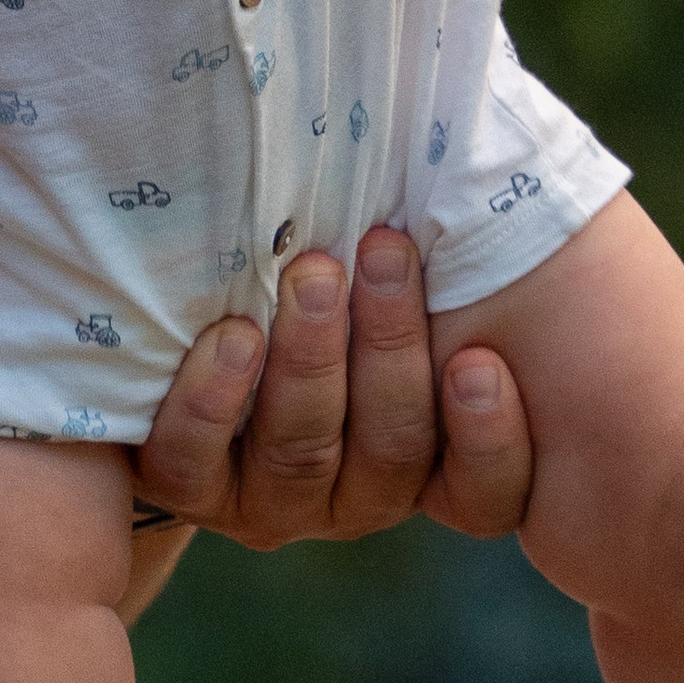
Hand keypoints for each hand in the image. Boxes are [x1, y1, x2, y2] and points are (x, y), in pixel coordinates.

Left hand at [124, 227, 532, 547]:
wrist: (194, 330)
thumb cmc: (335, 284)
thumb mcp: (406, 278)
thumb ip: (455, 265)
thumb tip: (483, 180)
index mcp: (433, 463)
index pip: (488, 491)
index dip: (490, 441)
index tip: (478, 362)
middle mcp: (360, 496)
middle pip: (393, 451)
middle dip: (389, 349)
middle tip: (383, 252)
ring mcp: (275, 503)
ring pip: (302, 452)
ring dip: (309, 360)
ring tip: (311, 277)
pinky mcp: (193, 490)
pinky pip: (196, 465)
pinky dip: (214, 402)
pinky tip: (233, 338)